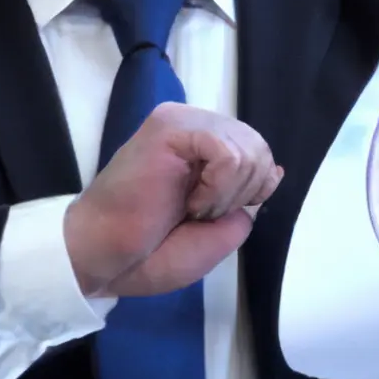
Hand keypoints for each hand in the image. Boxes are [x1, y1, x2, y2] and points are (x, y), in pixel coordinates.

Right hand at [63, 101, 283, 297]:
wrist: (103, 256)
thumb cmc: (149, 250)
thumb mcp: (218, 230)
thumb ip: (248, 199)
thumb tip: (275, 170)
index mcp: (201, 145)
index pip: (258, 152)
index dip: (251, 191)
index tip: (208, 213)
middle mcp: (191, 125)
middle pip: (259, 148)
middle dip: (241, 194)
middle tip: (196, 213)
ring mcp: (178, 122)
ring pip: (249, 150)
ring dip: (225, 196)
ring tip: (187, 208)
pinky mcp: (167, 129)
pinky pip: (228, 153)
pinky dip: (217, 189)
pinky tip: (188, 201)